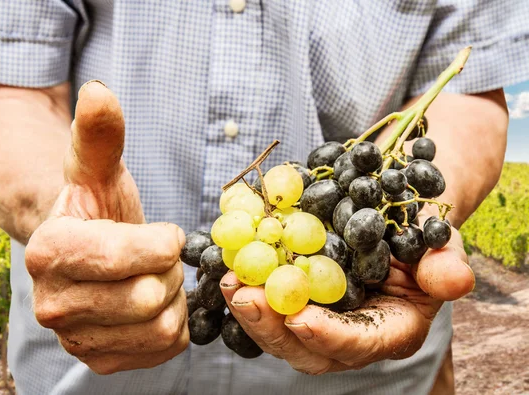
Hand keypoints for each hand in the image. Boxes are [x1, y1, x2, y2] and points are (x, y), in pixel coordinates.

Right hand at [25, 81, 188, 374]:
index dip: (162, 241)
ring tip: (154, 277)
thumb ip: (100, 133)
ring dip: (174, 296)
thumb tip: (98, 90)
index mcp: (50, 253)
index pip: (123, 254)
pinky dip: (174, 324)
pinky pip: (165, 348)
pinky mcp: (100, 360)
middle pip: (150, 294)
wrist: (90, 251)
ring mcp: (75, 338)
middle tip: (158, 256)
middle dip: (170, 269)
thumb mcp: (99, 168)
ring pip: (162, 325)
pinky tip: (155, 303)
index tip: (165, 232)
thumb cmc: (98, 208)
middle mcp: (52, 304)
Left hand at [220, 222, 473, 374]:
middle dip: (273, 327)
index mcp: (389, 329)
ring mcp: (318, 319)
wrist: (393, 222)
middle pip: (306, 349)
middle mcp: (348, 334)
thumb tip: (452, 280)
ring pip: (278, 332)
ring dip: (252, 309)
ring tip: (230, 280)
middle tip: (247, 297)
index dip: (330, 336)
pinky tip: (228, 265)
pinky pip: (267, 304)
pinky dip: (247, 286)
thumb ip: (445, 265)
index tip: (300, 319)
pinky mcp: (296, 300)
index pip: (359, 344)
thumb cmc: (420, 237)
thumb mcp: (441, 246)